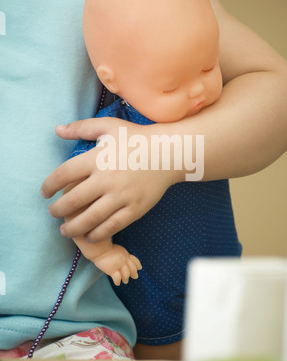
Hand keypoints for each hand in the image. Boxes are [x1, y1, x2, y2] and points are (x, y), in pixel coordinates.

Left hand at [41, 117, 176, 242]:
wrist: (168, 153)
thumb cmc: (136, 138)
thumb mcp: (109, 126)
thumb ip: (81, 128)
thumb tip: (57, 130)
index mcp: (97, 158)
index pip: (63, 174)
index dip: (49, 186)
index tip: (45, 192)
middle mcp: (106, 179)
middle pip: (73, 201)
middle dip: (57, 210)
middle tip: (53, 212)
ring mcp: (121, 196)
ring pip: (90, 218)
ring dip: (73, 227)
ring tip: (65, 230)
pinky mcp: (134, 209)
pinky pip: (111, 226)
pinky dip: (96, 233)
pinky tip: (89, 234)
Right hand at [90, 244, 141, 286]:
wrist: (98, 248)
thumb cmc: (105, 248)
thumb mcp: (118, 249)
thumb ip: (123, 254)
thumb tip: (126, 258)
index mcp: (125, 254)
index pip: (134, 260)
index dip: (137, 265)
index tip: (139, 268)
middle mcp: (123, 260)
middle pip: (132, 268)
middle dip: (134, 273)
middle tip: (135, 277)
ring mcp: (118, 265)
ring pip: (126, 274)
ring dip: (126, 278)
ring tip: (125, 281)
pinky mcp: (112, 270)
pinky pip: (117, 278)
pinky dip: (118, 281)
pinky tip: (118, 283)